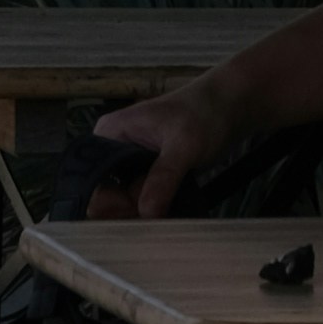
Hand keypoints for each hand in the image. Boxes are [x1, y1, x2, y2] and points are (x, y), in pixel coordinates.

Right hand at [87, 85, 242, 224]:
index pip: (92, 180)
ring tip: (167, 213)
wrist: (231, 106)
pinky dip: (153, 214)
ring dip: (143, 217)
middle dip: (128, 212)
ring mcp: (131, 167)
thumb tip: (145, 213)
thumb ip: (163, 177)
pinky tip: (169, 215)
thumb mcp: (184, 143)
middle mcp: (115, 152)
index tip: (133, 211)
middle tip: (156, 215)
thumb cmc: (204, 112)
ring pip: (124, 206)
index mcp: (110, 134)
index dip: (108, 202)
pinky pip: (141, 205)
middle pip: (105, 198)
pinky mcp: (148, 178)